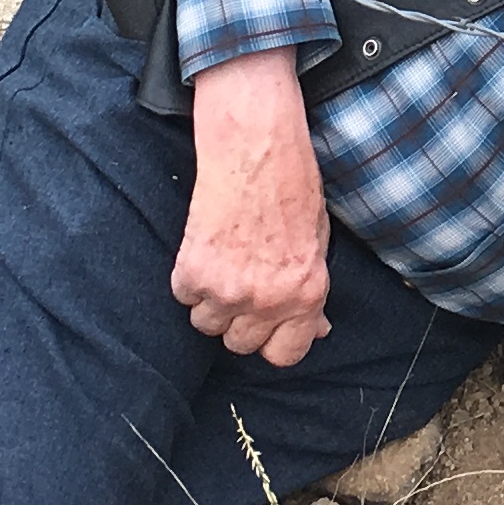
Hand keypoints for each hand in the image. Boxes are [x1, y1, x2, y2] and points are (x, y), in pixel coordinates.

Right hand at [174, 51, 331, 363]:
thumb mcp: (318, 241)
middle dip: (238, 318)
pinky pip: (184, 297)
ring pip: (207, 323)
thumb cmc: (292, 187)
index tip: (265, 323)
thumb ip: (313, 291)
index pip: (285, 356)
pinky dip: (189, 277)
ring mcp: (229, 290)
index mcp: (306, 294)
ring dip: (211, 299)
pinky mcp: (194, 273)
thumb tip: (319, 329)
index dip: (272, 339)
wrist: (255, 149)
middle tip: (241, 278)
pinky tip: (206, 244)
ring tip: (224, 257)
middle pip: (239, 344)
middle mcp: (269, 300)